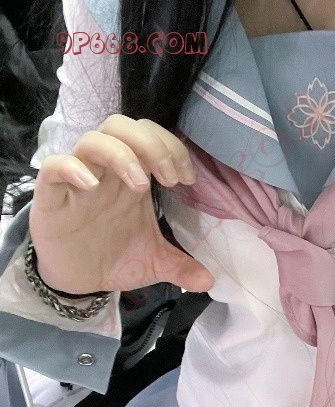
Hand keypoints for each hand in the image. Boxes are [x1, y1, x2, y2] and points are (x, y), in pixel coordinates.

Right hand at [28, 114, 214, 295]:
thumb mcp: (152, 264)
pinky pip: (55, 166)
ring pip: (93, 139)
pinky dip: (73, 168)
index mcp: (132, 179)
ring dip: (121, 154)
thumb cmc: (112, 258)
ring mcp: (78, 181)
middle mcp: (106, 172)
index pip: (151, 137)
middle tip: (169, 178)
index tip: (187, 178)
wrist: (76, 280)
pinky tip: (91, 185)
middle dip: (151, 144)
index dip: (172, 147)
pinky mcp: (53, 195)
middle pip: (122, 126)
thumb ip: (180, 267)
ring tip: (140, 185)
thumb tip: (210, 281)